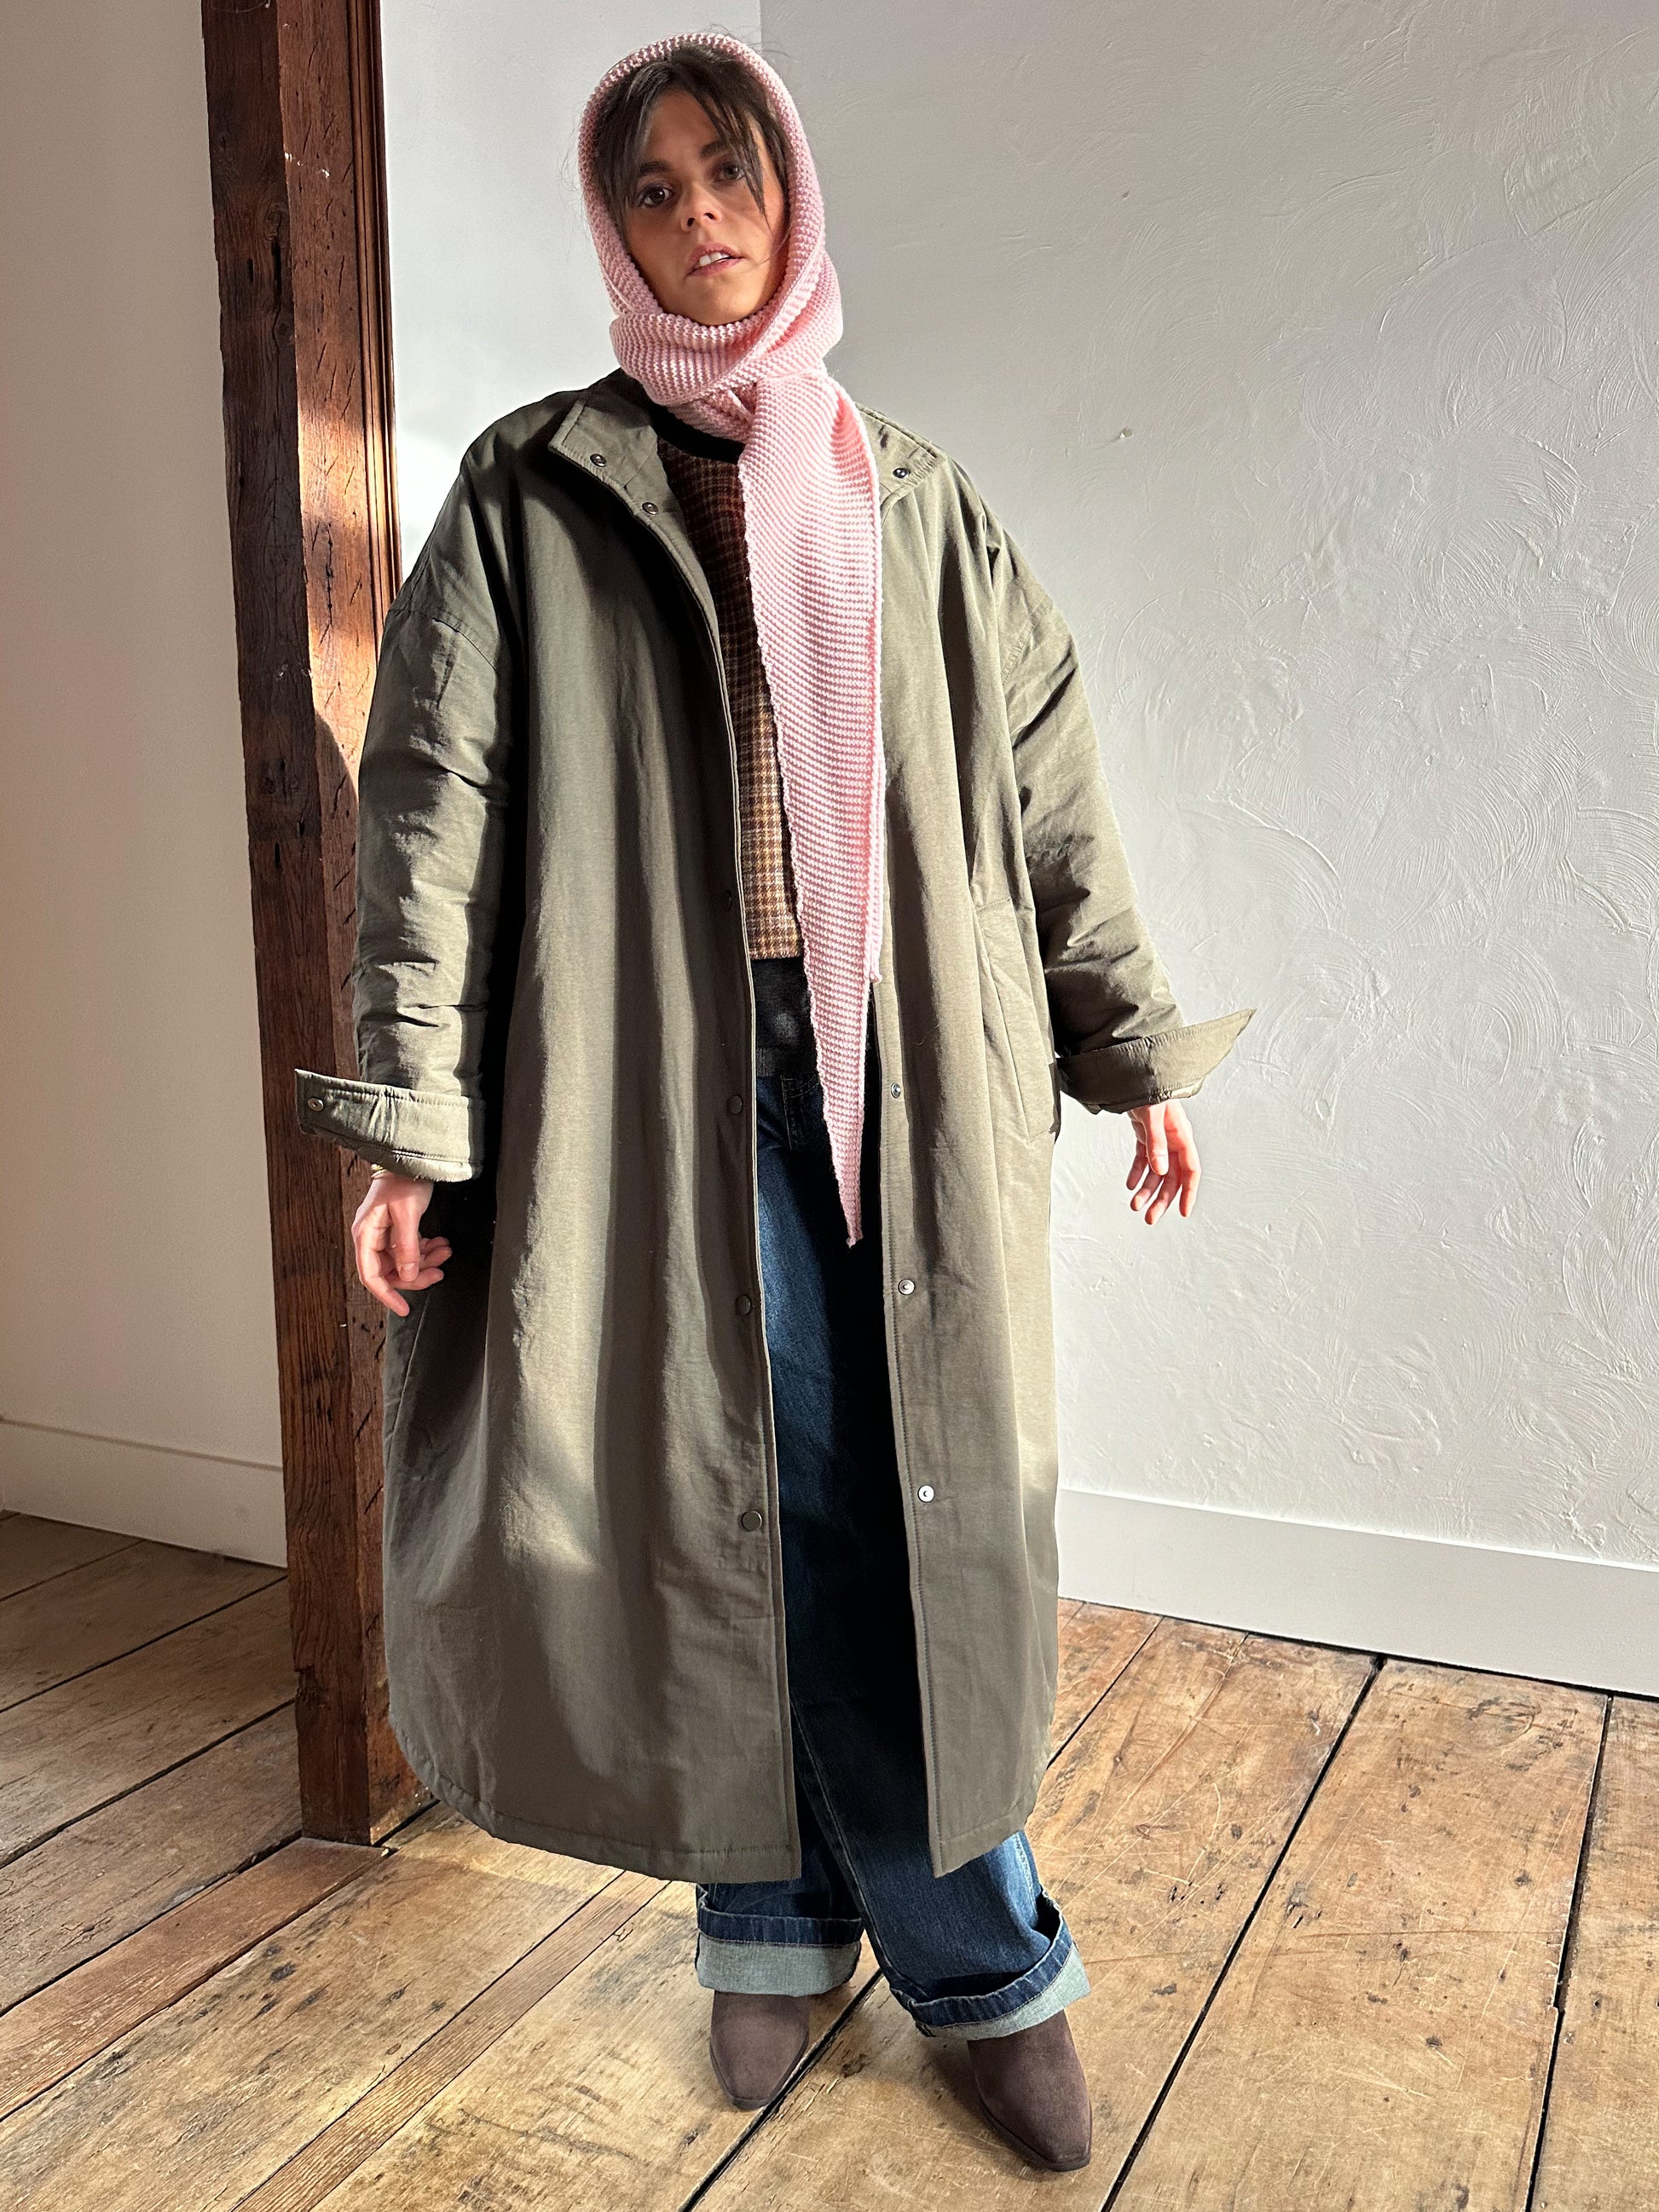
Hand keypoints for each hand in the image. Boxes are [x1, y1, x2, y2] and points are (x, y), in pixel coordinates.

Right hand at [352, 1168, 451, 1314]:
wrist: (412, 1159)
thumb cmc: (403, 1179)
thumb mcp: (407, 1214)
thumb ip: (406, 1247)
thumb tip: (407, 1274)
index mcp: (366, 1234)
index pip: (371, 1275)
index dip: (387, 1295)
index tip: (403, 1308)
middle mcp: (373, 1236)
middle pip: (391, 1271)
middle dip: (416, 1274)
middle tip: (438, 1272)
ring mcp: (386, 1233)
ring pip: (404, 1261)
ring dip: (425, 1261)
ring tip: (445, 1252)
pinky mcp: (399, 1228)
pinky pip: (411, 1248)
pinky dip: (426, 1249)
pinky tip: (440, 1244)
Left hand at [1125, 1100, 1199, 1224]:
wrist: (1133, 1073)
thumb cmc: (1148, 1088)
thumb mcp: (1152, 1115)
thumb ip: (1156, 1142)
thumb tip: (1161, 1170)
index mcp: (1181, 1135)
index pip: (1190, 1170)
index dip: (1188, 1192)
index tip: (1183, 1212)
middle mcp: (1173, 1140)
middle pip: (1172, 1177)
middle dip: (1162, 1199)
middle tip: (1150, 1217)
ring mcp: (1160, 1138)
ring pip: (1157, 1172)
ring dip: (1146, 1190)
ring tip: (1135, 1205)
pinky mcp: (1146, 1135)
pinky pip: (1144, 1160)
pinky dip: (1137, 1173)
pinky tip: (1129, 1185)